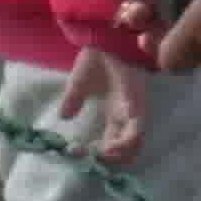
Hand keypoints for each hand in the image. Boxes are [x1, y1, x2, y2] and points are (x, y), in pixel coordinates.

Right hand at [64, 45, 149, 163]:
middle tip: (94, 159)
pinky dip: (128, 141)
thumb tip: (63, 117)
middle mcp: (126, 118)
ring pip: (135, 144)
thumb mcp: (78, 83)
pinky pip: (137, 130)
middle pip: (127, 148)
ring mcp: (134, 112)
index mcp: (114, 114)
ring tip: (103, 156)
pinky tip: (113, 147)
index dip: (99, 151)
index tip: (78, 151)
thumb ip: (72, 100)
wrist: (106, 41)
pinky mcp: (138, 105)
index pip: (111, 141)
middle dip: (113, 159)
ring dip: (121, 154)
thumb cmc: (95, 59)